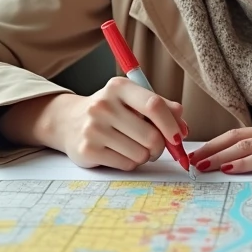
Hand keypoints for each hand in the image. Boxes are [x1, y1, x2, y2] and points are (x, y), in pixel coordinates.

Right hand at [0, 78, 187, 170]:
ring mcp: (94, 128)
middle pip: (152, 136)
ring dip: (144, 155)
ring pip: (141, 154)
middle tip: (155, 146)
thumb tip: (183, 126)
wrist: (69, 121)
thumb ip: (162, 108)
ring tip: (133, 146)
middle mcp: (104, 105)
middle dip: (160, 146)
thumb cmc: (112, 111)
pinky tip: (120, 153)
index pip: (154, 105)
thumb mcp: (133, 100)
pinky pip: (126, 164)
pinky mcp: (88, 150)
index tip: (178, 137)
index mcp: (119, 87)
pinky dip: (130, 163)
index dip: (171, 125)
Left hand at [188, 115, 251, 174]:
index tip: (199, 154)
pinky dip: (245, 161)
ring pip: (245, 145)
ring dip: (219, 156)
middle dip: (209, 149)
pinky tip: (231, 167)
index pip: (242, 134)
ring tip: (199, 166)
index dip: (217, 143)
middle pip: (235, 137)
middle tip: (188, 161)